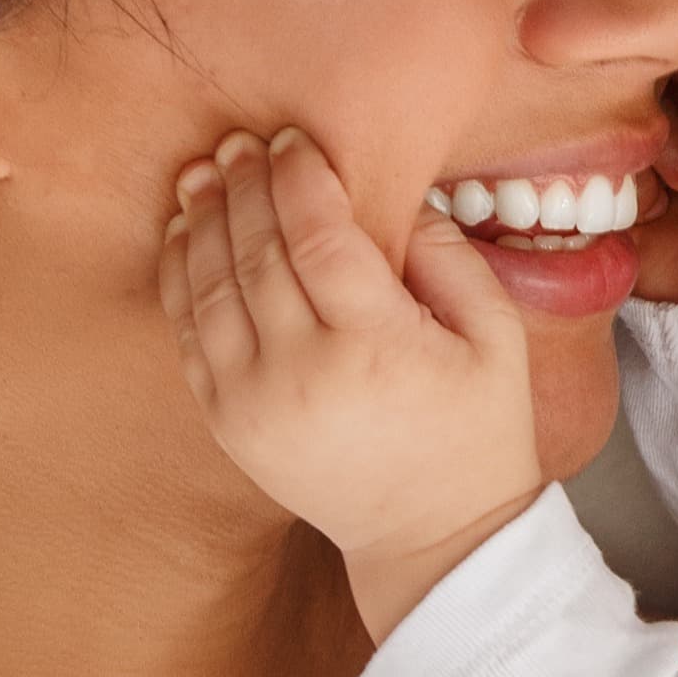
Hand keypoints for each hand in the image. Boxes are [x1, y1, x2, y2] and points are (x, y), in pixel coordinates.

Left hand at [159, 128, 545, 637]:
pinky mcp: (228, 424)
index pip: (317, 236)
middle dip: (243, 186)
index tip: (292, 139)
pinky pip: (190, 338)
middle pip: (255, 253)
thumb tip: (399, 197)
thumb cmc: (476, 430)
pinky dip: (180, 280)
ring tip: (202, 173)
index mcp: (375, 345)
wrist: (431, 537)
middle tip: (239, 141)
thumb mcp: (498, 338)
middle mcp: (304, 372)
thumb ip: (451, 258)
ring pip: (210, 290)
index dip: (297, 178)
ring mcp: (256, 403)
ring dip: (201, 223)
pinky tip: (184, 237)